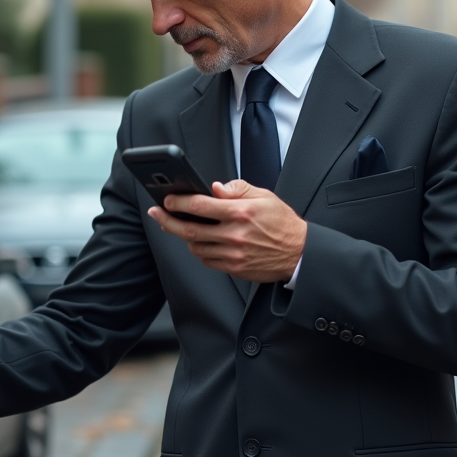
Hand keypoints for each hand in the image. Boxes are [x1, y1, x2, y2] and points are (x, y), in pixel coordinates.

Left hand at [147, 180, 306, 282]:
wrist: (299, 253)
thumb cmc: (282, 222)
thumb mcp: (264, 196)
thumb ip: (237, 189)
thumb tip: (215, 188)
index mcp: (240, 213)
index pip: (200, 206)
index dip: (179, 202)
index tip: (168, 199)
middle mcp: (234, 234)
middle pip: (190, 230)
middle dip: (168, 220)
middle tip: (157, 214)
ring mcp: (233, 254)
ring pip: (196, 246)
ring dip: (184, 236)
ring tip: (180, 226)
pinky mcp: (234, 268)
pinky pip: (207, 260)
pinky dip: (200, 250)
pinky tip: (200, 241)